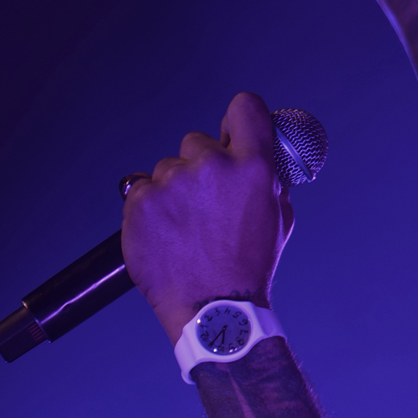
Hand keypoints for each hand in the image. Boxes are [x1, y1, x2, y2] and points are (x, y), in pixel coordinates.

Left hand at [121, 92, 294, 346]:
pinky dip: (150, 208)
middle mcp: (213, 167)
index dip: (239, 117)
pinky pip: (140, 189)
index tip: (234, 131)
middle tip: (206, 204)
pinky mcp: (140, 200)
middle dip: (201, 166)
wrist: (214, 310)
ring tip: (185, 228)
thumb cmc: (249, 266)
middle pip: (198, 142)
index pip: (245, 108)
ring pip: (167, 169)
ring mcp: (172, 182)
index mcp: (254, 168)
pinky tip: (165, 234)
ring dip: (174, 190)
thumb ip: (268, 178)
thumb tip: (260, 152)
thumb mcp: (278, 217)